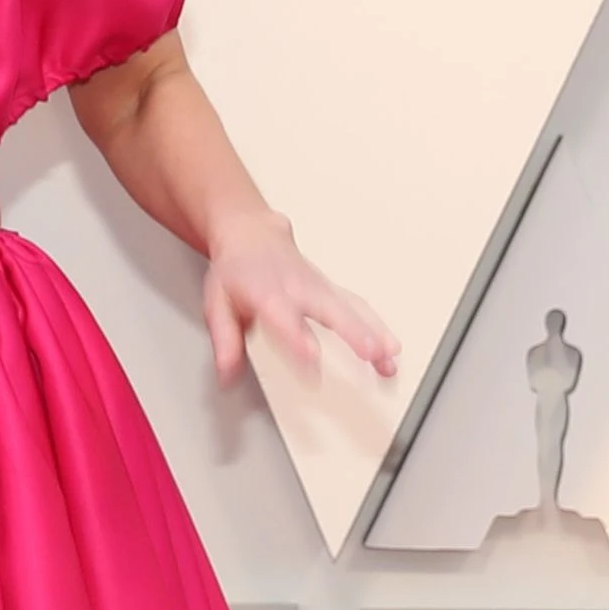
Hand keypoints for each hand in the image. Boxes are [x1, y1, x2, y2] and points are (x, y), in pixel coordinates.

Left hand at [202, 205, 399, 390]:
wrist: (251, 235)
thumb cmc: (236, 270)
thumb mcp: (217, 304)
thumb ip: (225, 340)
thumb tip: (228, 374)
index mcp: (268, 294)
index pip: (285, 319)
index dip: (299, 340)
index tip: (312, 361)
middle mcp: (299, 288)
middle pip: (331, 309)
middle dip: (355, 332)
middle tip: (373, 354)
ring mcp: (319, 287)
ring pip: (353, 307)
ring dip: (375, 333)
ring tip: (390, 360)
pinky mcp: (332, 290)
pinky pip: (359, 307)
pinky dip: (378, 327)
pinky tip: (391, 349)